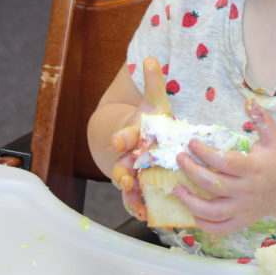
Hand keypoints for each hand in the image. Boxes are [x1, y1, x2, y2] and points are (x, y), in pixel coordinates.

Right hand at [108, 57, 170, 219]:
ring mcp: (133, 173)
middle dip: (122, 172)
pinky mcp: (140, 187)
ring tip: (139, 206)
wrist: (142, 139)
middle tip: (126, 178)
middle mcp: (128, 156)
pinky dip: (141, 208)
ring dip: (131, 196)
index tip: (120, 140)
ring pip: (126, 187)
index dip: (121, 138)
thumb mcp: (154, 102)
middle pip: (121, 165)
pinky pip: (137, 200)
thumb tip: (150, 58)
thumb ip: (153, 83)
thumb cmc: (150, 121)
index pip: (122, 136)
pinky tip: (149, 216)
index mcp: (130, 135)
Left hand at [172, 98, 275, 234]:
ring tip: (176, 188)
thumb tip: (249, 100)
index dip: (205, 152)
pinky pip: (218, 228)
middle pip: (213, 184)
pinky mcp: (241, 222)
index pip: (225, 162)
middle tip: (180, 158)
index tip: (191, 143)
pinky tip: (191, 210)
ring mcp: (243, 209)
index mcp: (254, 168)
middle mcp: (247, 191)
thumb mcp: (274, 137)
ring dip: (190, 201)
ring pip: (212, 211)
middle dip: (191, 170)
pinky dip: (202, 223)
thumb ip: (262, 119)